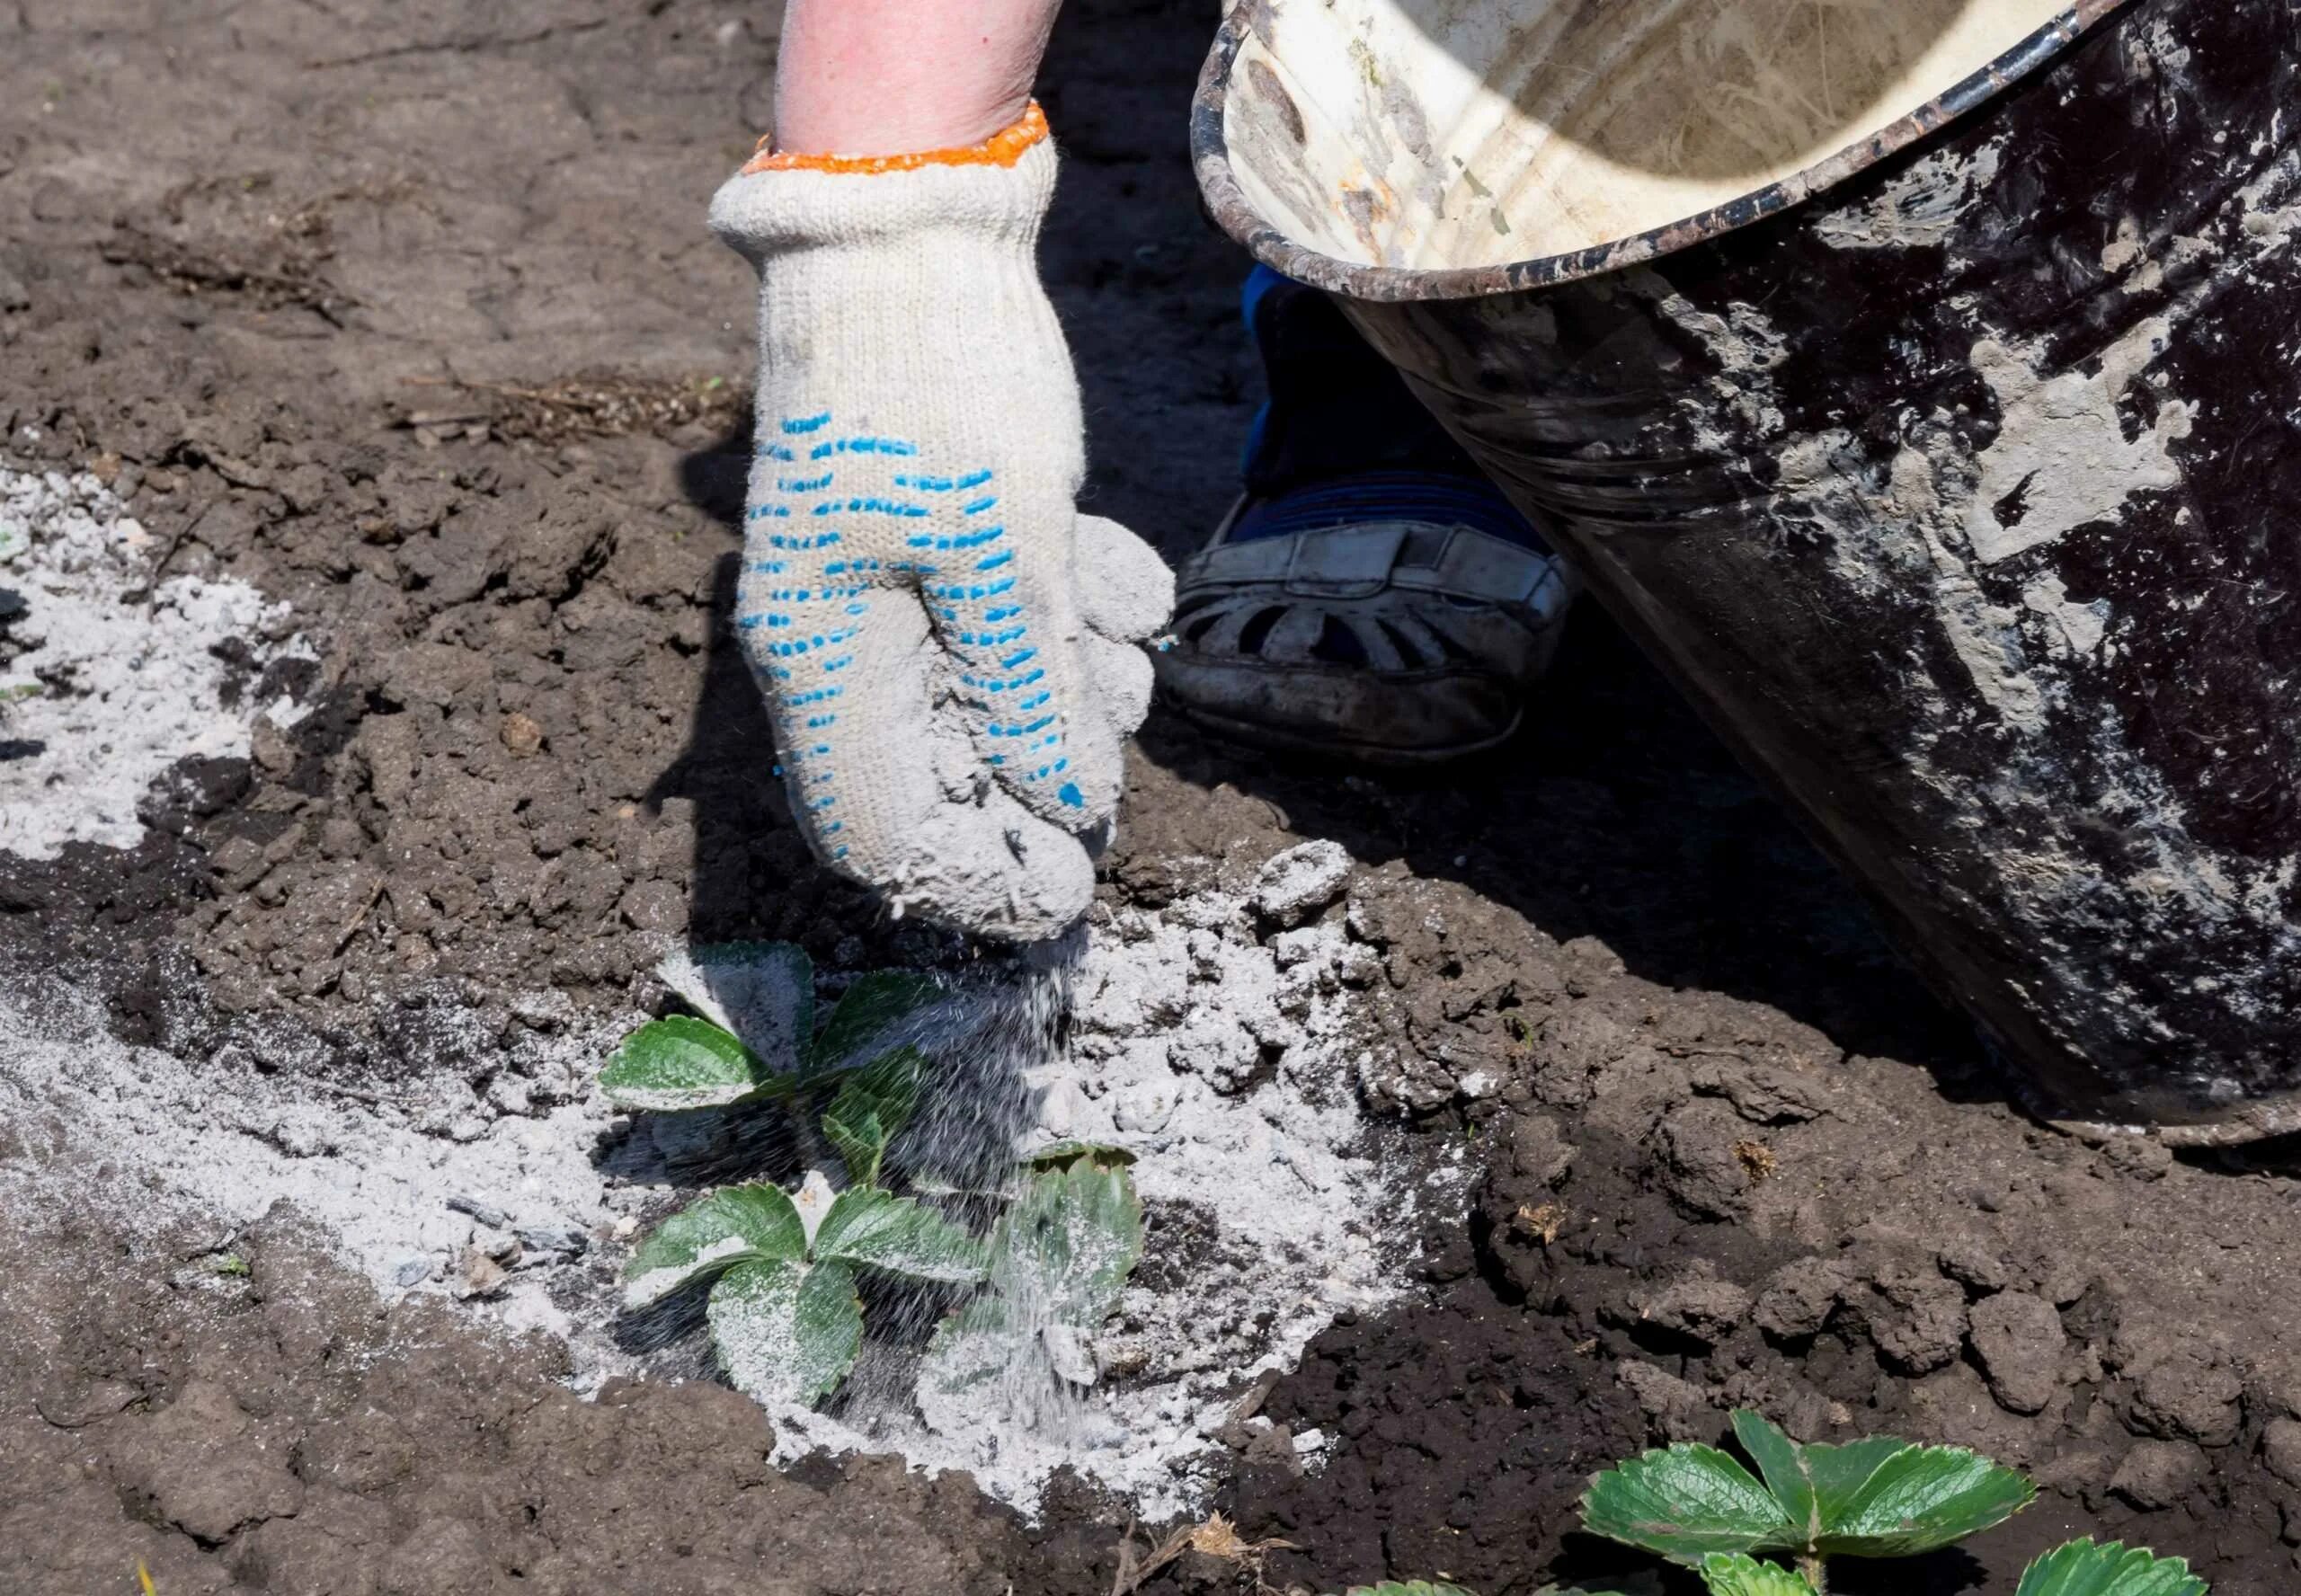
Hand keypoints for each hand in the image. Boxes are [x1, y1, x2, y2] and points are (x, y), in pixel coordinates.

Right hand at [710, 109, 1170, 941]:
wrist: (910, 221)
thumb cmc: (939, 380)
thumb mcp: (1003, 547)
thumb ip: (1027, 690)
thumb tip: (1064, 806)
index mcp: (822, 663)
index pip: (879, 838)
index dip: (974, 881)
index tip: (1072, 888)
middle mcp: (838, 645)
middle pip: (944, 775)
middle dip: (1044, 757)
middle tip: (1108, 705)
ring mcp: (882, 592)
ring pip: (987, 700)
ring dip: (1071, 677)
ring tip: (1114, 615)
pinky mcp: (930, 543)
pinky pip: (1001, 620)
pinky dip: (1067, 605)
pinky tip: (1110, 562)